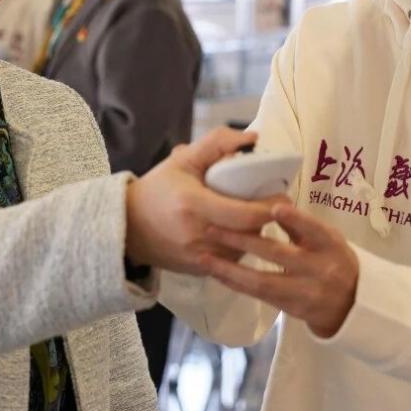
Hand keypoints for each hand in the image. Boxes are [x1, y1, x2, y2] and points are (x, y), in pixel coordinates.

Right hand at [125, 128, 289, 274]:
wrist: (128, 229)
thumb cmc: (158, 190)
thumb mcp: (182, 160)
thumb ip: (216, 144)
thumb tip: (252, 138)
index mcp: (194, 206)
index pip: (246, 214)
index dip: (270, 207)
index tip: (283, 194)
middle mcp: (199, 237)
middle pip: (251, 232)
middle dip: (268, 218)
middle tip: (277, 201)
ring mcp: (202, 259)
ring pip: (246, 248)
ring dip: (256, 232)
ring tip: (257, 213)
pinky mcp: (203, 272)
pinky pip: (234, 258)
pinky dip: (242, 244)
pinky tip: (240, 229)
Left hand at [201, 204, 358, 337]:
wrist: (352, 305)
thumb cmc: (334, 261)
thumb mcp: (327, 240)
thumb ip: (301, 225)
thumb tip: (271, 202)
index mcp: (330, 245)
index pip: (314, 229)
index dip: (296, 220)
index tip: (275, 208)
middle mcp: (319, 268)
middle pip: (278, 254)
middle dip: (243, 240)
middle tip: (214, 228)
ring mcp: (305, 291)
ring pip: (262, 280)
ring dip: (229, 269)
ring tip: (204, 257)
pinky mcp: (291, 308)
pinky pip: (259, 295)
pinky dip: (236, 283)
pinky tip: (217, 274)